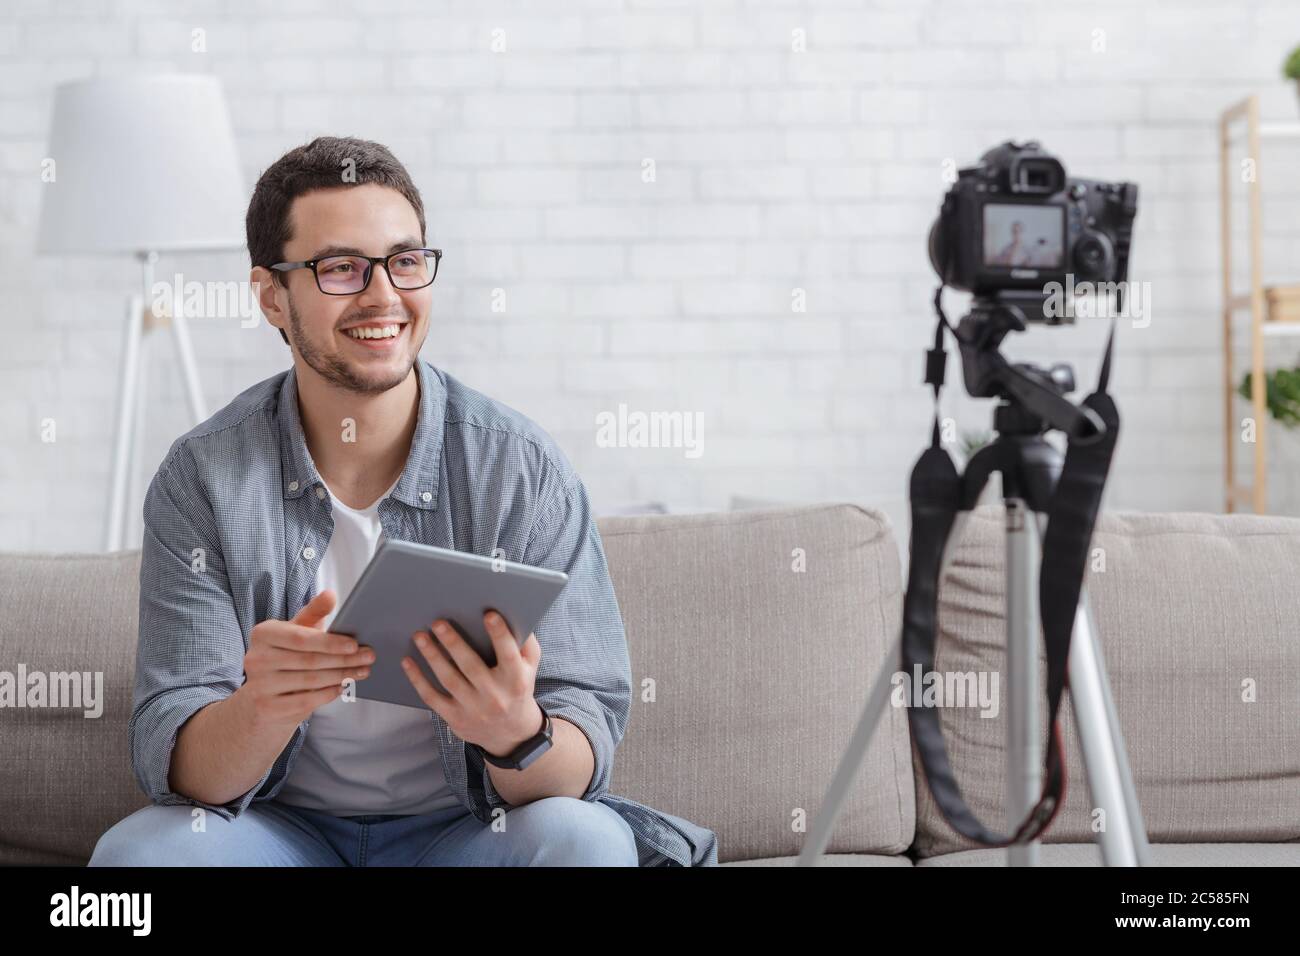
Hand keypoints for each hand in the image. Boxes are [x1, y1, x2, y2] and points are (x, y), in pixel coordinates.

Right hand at [235, 589, 374, 729]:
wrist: (261, 697)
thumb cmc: (286, 656)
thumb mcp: (296, 630)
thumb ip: (313, 612)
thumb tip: (330, 594)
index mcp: (263, 634)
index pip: (300, 638)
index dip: (330, 643)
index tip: (355, 644)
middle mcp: (256, 659)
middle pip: (309, 660)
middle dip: (344, 659)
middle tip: (368, 657)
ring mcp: (259, 686)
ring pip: (310, 681)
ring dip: (341, 676)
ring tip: (361, 671)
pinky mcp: (267, 708)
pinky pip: (306, 701)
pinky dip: (328, 694)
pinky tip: (342, 687)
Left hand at [401, 610, 542, 756]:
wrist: (510, 733)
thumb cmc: (517, 688)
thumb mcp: (529, 667)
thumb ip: (525, 643)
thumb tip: (511, 615)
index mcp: (516, 679)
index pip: (509, 655)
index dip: (500, 635)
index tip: (489, 615)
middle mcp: (495, 696)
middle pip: (471, 666)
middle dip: (453, 643)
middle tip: (437, 623)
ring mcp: (474, 709)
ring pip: (449, 679)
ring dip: (432, 656)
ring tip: (420, 636)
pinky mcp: (455, 718)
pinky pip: (432, 697)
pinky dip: (418, 679)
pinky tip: (408, 662)